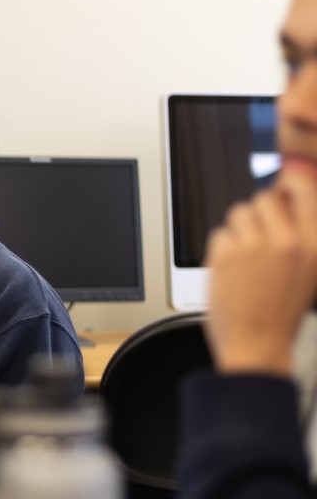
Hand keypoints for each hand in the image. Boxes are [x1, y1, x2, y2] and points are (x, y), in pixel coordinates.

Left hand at [204, 166, 316, 375]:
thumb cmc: (280, 313)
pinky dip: (223, 247)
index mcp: (313, 245)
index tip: (284, 183)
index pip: (303, 188)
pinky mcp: (224, 255)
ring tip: (246, 256)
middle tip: (259, 234)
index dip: (289, 181)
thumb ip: (300, 233)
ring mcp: (253, 247)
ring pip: (238, 212)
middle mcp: (286, 241)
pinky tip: (232, 269)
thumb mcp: (308, 271)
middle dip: (259, 212)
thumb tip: (288, 191)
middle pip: (265, 197)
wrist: (256, 345)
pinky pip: (220, 233)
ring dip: (240, 229)